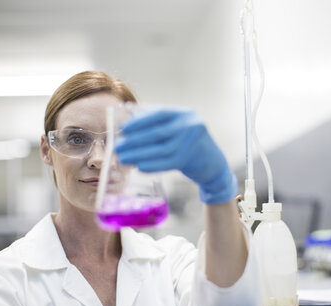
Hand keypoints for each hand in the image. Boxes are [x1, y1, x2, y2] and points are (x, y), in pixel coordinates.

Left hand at [114, 108, 236, 203]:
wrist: (212, 163)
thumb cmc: (188, 145)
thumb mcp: (177, 130)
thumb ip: (157, 126)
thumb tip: (126, 129)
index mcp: (185, 114)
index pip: (159, 114)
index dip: (139, 121)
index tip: (123, 129)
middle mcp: (191, 125)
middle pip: (158, 133)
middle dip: (135, 140)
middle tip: (118, 147)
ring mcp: (193, 142)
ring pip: (161, 149)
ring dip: (139, 155)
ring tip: (123, 158)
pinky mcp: (191, 159)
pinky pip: (167, 163)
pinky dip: (151, 165)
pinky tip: (138, 166)